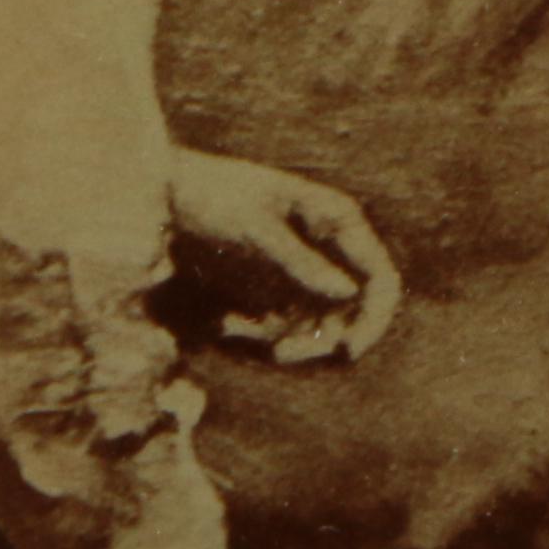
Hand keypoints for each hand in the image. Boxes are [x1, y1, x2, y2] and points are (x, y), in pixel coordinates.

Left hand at [169, 150, 401, 364]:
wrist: (170, 194)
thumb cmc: (216, 197)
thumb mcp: (256, 228)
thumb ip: (300, 261)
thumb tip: (348, 293)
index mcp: (338, 220)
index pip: (379, 276)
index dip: (374, 317)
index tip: (348, 350)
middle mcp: (330, 248)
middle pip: (355, 308)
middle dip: (329, 338)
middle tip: (286, 354)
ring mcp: (306, 271)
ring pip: (324, 323)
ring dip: (301, 343)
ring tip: (262, 346)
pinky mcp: (280, 288)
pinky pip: (292, 325)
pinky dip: (274, 336)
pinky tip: (239, 331)